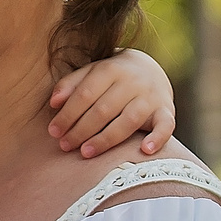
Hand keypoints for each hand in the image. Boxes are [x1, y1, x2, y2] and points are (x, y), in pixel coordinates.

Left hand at [48, 48, 175, 158]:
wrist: (151, 68)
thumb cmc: (112, 76)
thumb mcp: (92, 72)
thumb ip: (71, 84)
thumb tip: (53, 103)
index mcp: (111, 69)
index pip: (86, 94)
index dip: (68, 114)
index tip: (54, 131)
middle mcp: (133, 81)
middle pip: (104, 109)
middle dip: (81, 130)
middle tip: (65, 145)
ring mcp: (151, 96)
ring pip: (128, 120)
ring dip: (106, 139)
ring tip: (86, 152)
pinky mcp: (167, 110)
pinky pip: (166, 126)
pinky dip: (158, 138)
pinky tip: (145, 150)